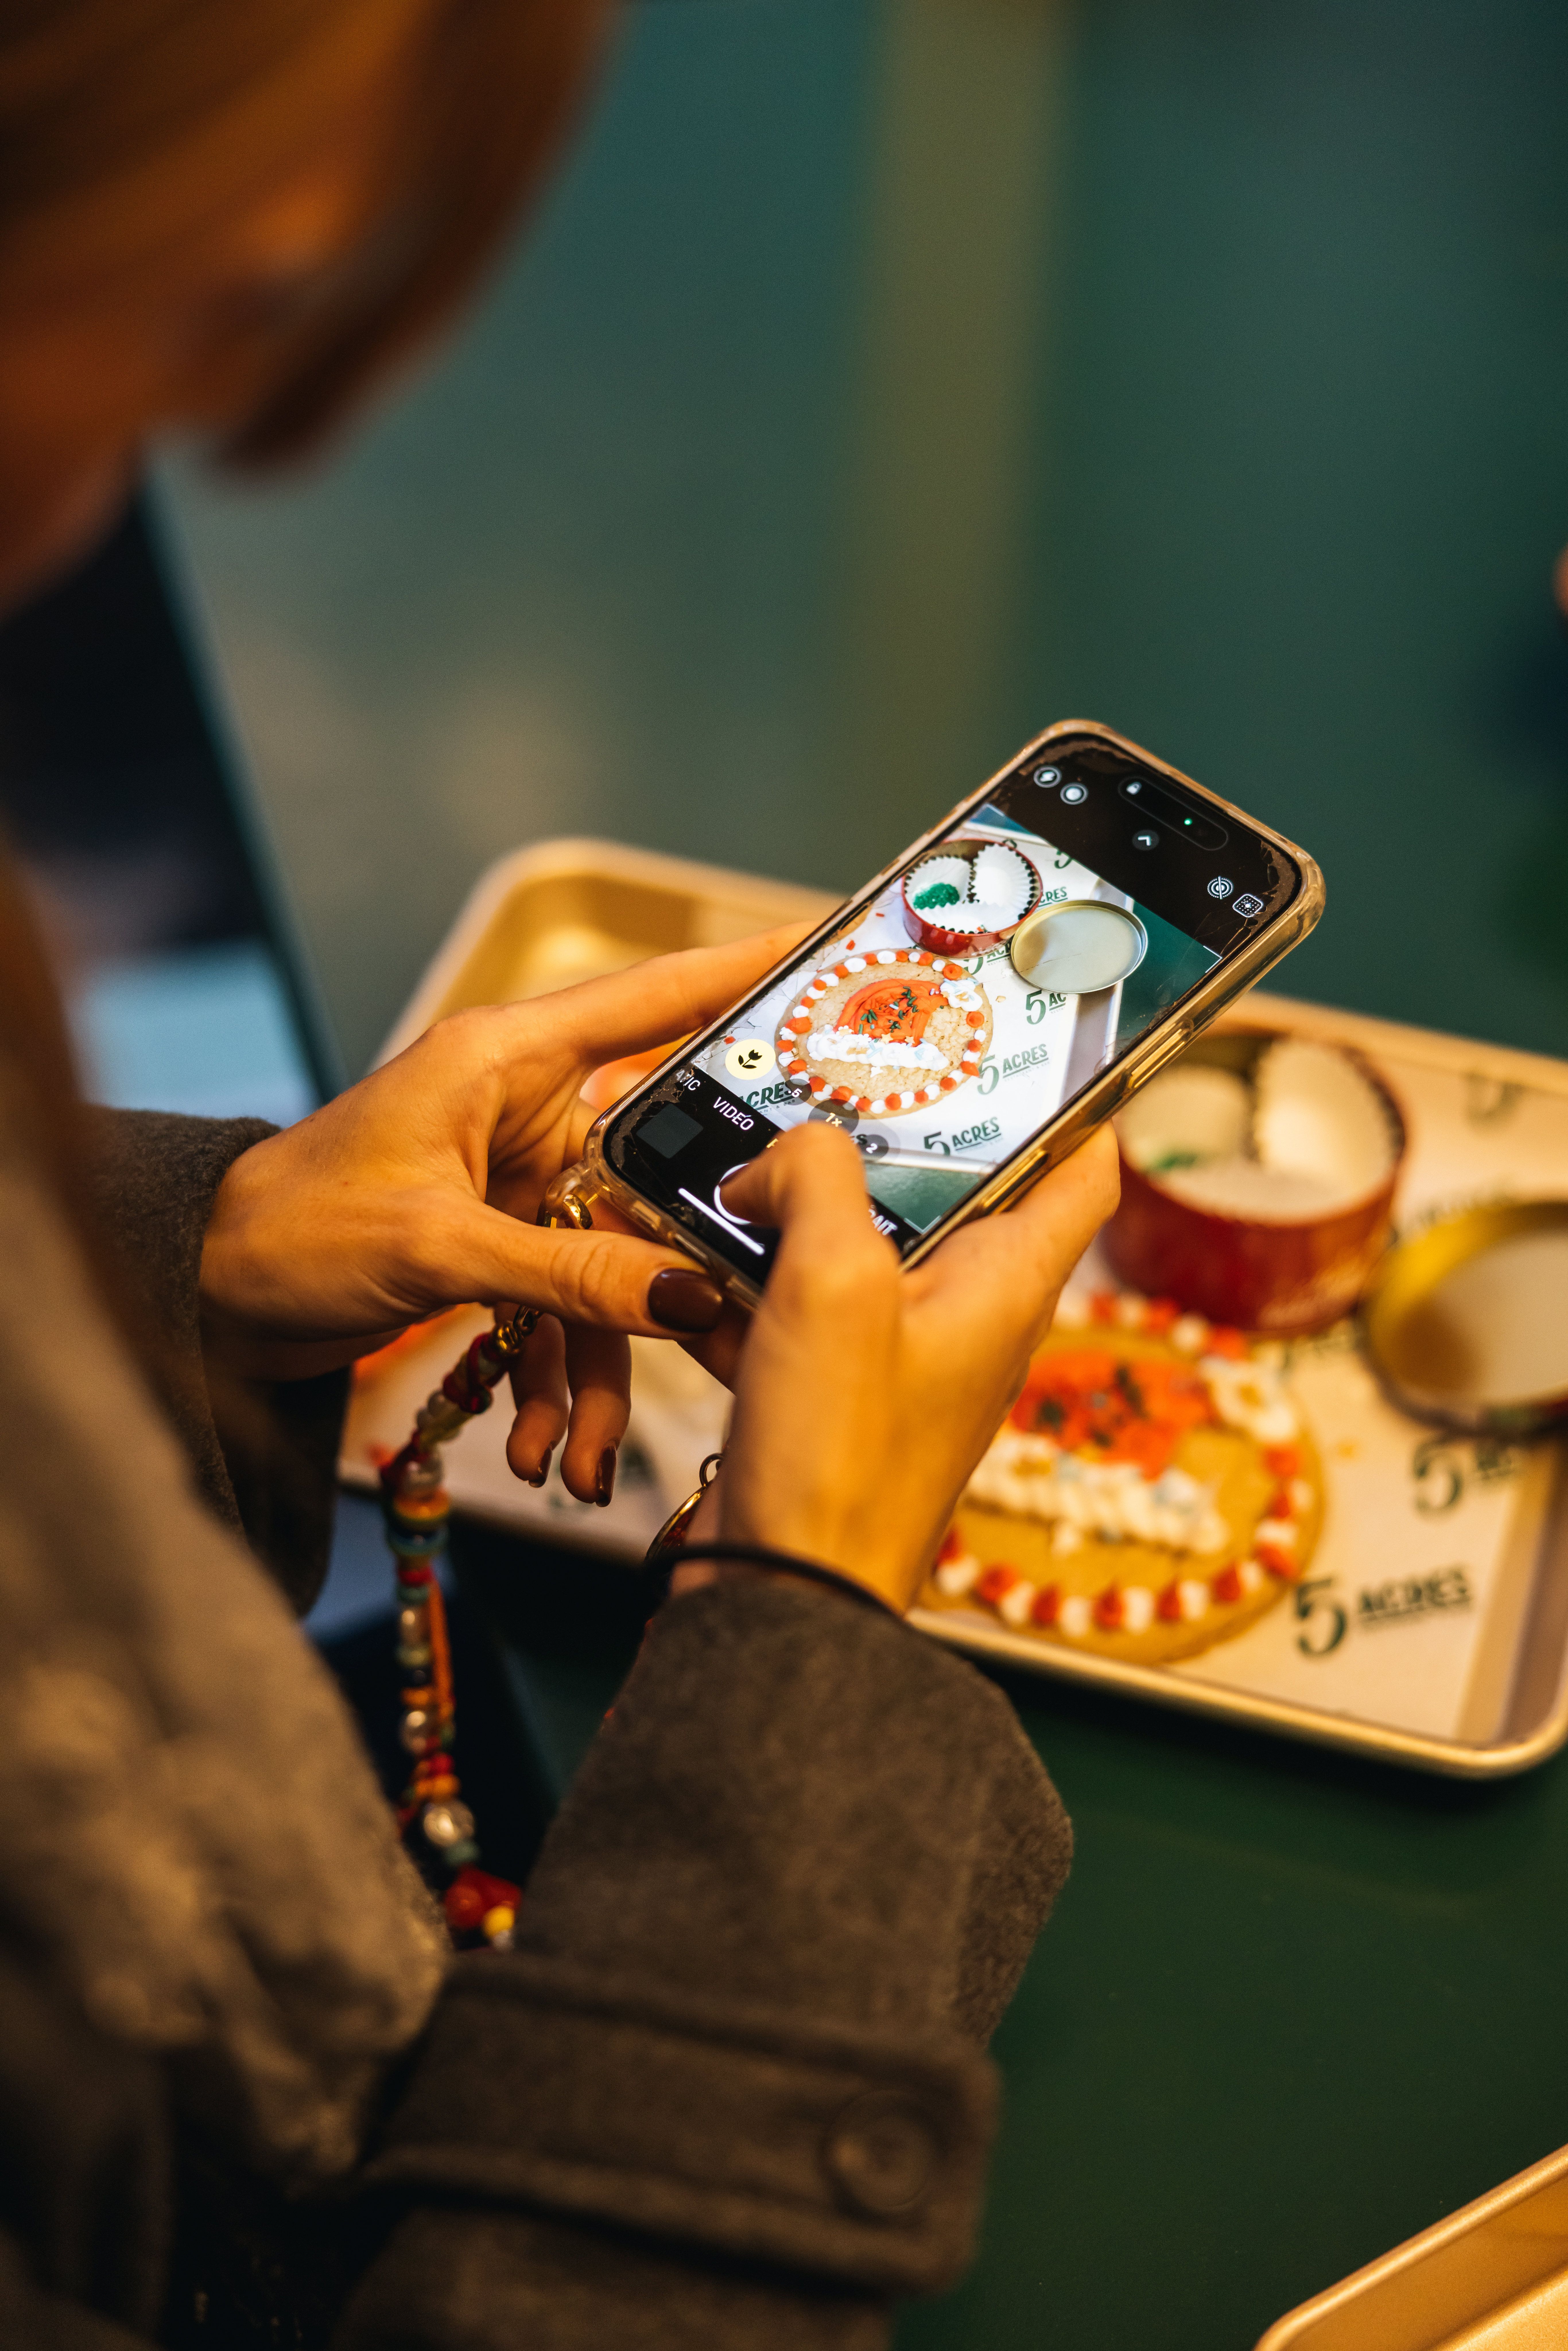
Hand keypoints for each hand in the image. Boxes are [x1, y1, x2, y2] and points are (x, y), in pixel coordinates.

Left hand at [198, 925, 807, 1497]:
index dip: (742, 974)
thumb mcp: (439, 1250)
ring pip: (612, 1273)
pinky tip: (547, 1455)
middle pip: (656, 1178)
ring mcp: (520, 1187)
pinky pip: (564, 1316)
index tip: (824, 954)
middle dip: (688, 1276)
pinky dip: (558, 1387)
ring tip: (588, 1464)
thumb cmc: (294, 1231)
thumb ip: (569, 1276)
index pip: (654, 1002)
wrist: (209, 1295)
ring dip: (603, 1376)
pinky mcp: (502, 1248)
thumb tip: (689, 1298)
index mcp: (510, 1062)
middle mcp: (528, 1114)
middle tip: (751, 1330)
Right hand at [674, 1120, 1118, 1613]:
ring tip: (736, 1170)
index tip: (1029, 1044)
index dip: (1074, 1098)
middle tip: (831, 1082)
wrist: (785, 1596)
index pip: (1082, 1169)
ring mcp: (898, 1355)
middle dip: (885, 1140)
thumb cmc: (841, 1455)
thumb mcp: (834, 1281)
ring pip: (856, 1246)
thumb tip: (785, 1154)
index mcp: (1008, 1281)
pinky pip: (794, 1308)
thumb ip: (814, 1179)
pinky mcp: (832, 1391)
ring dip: (794, 1214)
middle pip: (950, 1193)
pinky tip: (693, 1271)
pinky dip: (748, 1285)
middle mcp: (967, 1314)